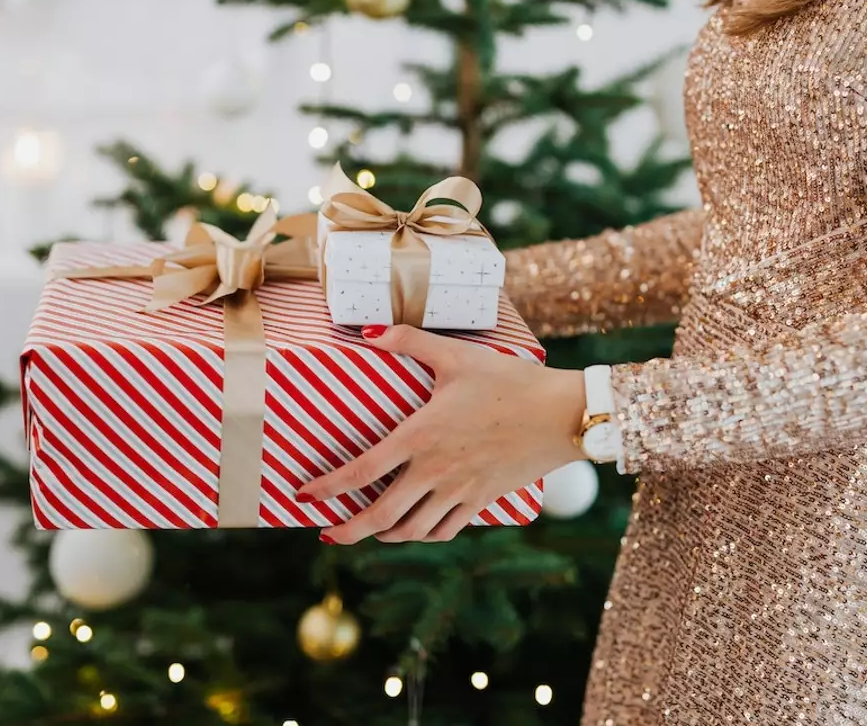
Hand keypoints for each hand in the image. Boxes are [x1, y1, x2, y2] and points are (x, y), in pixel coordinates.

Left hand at [299, 324, 587, 543]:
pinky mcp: (482, 499)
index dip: (327, 487)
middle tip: (327, 535)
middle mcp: (435, 470)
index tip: (304, 495)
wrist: (561, 415)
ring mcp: (459, 490)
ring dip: (384, 536)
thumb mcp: (456, 354)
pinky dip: (423, 535)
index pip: (362, 470)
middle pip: (380, 515)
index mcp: (420, 436)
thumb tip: (369, 331)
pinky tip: (414, 530)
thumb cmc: (510, 380)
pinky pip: (445, 530)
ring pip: (411, 530)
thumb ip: (409, 342)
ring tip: (368, 532)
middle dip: (347, 531)